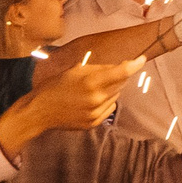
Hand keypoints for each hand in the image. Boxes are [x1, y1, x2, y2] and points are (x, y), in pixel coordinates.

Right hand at [0, 58, 137, 156]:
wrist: (39, 112)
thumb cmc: (56, 86)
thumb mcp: (76, 70)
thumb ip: (99, 68)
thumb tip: (119, 67)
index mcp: (91, 82)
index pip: (122, 72)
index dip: (135, 64)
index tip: (142, 59)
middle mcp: (96, 99)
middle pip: (121, 84)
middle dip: (117, 77)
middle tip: (103, 75)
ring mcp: (95, 113)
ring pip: (116, 96)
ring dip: (111, 90)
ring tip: (91, 90)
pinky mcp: (93, 123)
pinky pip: (110, 108)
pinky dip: (106, 102)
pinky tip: (91, 101)